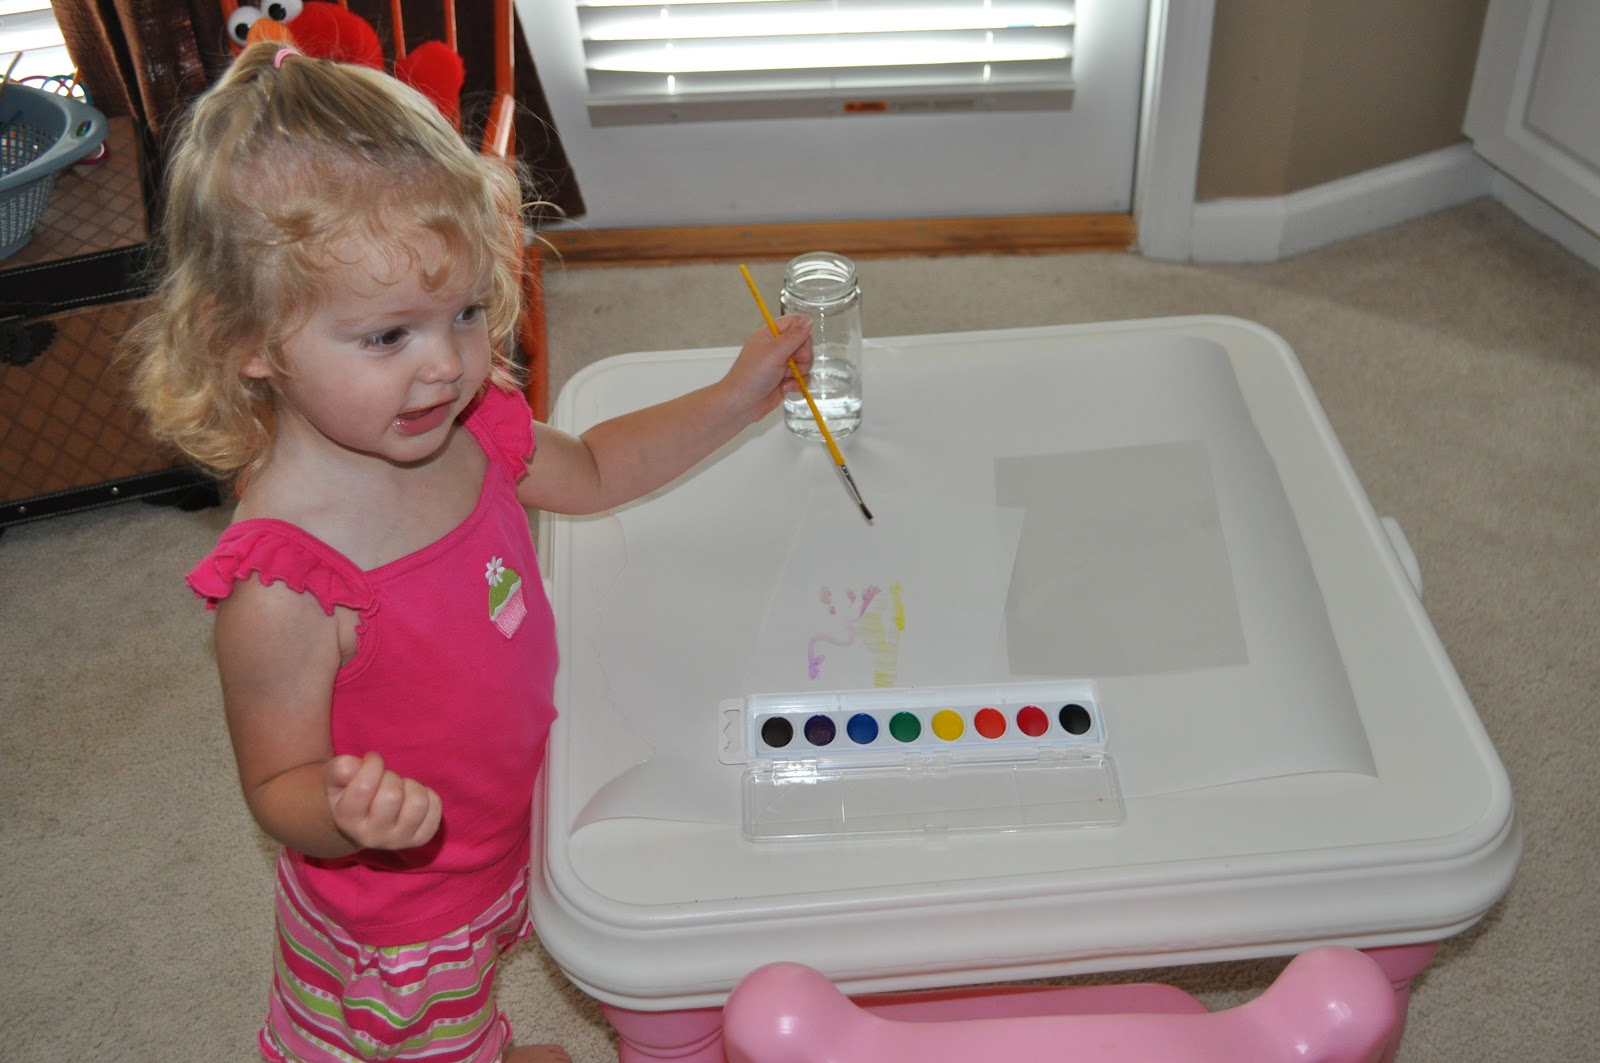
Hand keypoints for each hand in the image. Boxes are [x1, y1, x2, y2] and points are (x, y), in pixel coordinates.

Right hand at [324, 751, 441, 851]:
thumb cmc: (348, 792)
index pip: (364, 788)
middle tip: (383, 780)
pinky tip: (410, 798)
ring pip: (418, 802)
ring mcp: (398, 840)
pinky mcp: (421, 837)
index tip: (371, 759)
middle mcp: (372, 836)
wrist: (360, 822)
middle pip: (393, 796)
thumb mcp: (336, 779)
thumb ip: (340, 770)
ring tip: (398, 788)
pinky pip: (434, 805)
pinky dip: (426, 793)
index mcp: (347, 820)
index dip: (372, 764)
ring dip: (410, 785)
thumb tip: (352, 765)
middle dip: (390, 777)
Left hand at [724, 315, 813, 422]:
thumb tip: (809, 320)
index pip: (795, 323)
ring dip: (799, 372)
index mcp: (771, 334)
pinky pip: (804, 377)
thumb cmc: (751, 376)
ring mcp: (783, 364)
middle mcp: (778, 347)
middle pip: (805, 343)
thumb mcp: (774, 352)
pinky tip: (785, 387)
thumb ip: (794, 336)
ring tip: (783, 377)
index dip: (802, 331)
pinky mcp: (787, 379)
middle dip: (802, 356)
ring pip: (806, 362)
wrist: (741, 404)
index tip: (800, 343)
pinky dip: (798, 384)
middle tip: (789, 363)